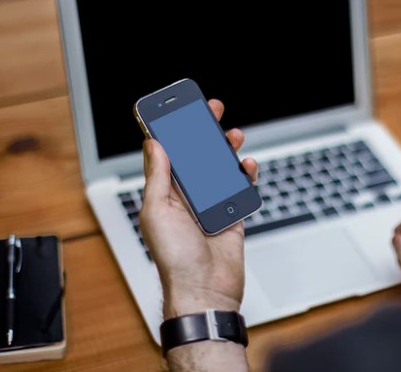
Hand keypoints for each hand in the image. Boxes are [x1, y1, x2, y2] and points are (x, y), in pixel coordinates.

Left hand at [139, 99, 257, 318]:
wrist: (205, 291)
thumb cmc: (175, 259)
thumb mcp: (157, 212)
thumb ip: (158, 177)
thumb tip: (153, 144)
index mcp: (165, 194)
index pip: (168, 155)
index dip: (172, 131)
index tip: (178, 109)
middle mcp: (186, 197)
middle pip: (196, 156)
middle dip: (203, 132)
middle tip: (211, 111)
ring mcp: (210, 205)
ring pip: (220, 169)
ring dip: (226, 150)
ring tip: (233, 135)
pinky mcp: (231, 215)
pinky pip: (240, 188)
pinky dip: (245, 175)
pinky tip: (247, 166)